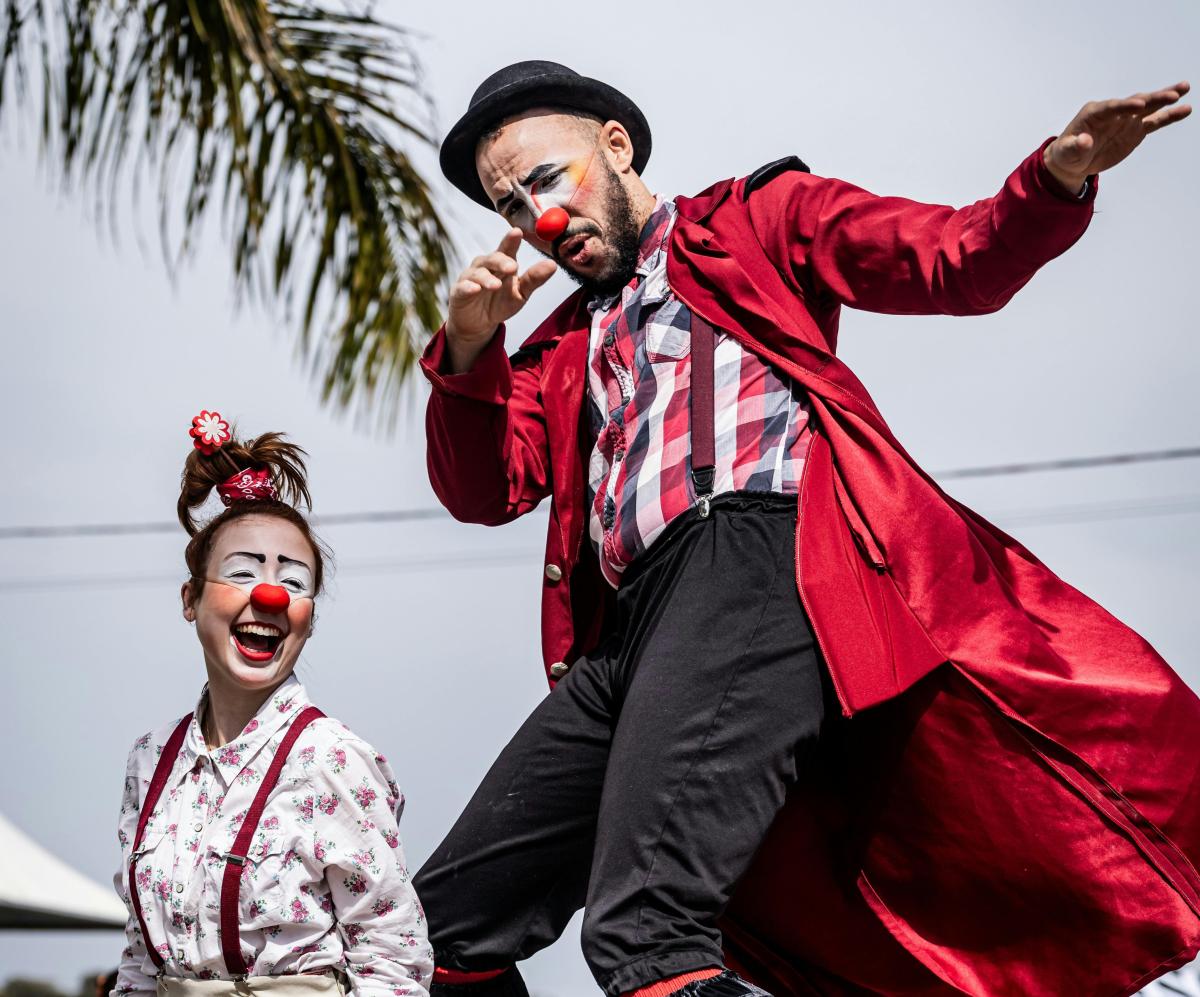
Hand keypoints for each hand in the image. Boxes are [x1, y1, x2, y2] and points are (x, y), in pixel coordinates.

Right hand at [445, 228, 556, 372]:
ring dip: (487, 278)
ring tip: (496, 285)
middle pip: (492, 259)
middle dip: (501, 261)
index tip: (517, 232)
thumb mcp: (521, 293)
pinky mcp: (459, 292)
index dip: (511, 240)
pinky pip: (463, 288)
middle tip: (513, 267)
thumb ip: (534, 279)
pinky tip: (475, 289)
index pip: (507, 249)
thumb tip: (553, 265)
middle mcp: (485, 266)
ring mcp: (470, 278)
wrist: (479, 324)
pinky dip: (468, 288)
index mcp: (502, 263)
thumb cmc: (500, 302)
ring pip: (478, 274)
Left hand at [1044, 81, 1190, 192]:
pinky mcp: (1136, 129)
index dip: (1125, 106)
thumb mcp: (1067, 152)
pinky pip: (1155, 121)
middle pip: (1135, 102)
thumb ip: (1076, 146)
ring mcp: (1127, 119)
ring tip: (1184, 89)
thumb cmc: (1067, 153)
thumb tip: (1085, 141)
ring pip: (1149, 107)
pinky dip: (1169, 116)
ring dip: (1165, 99)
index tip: (1140, 105)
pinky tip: (1185, 110)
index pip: (1111, 107)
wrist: (1075, 160)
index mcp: (1094, 113)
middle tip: (1171, 94)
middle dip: (1152, 98)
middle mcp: (1114, 112)